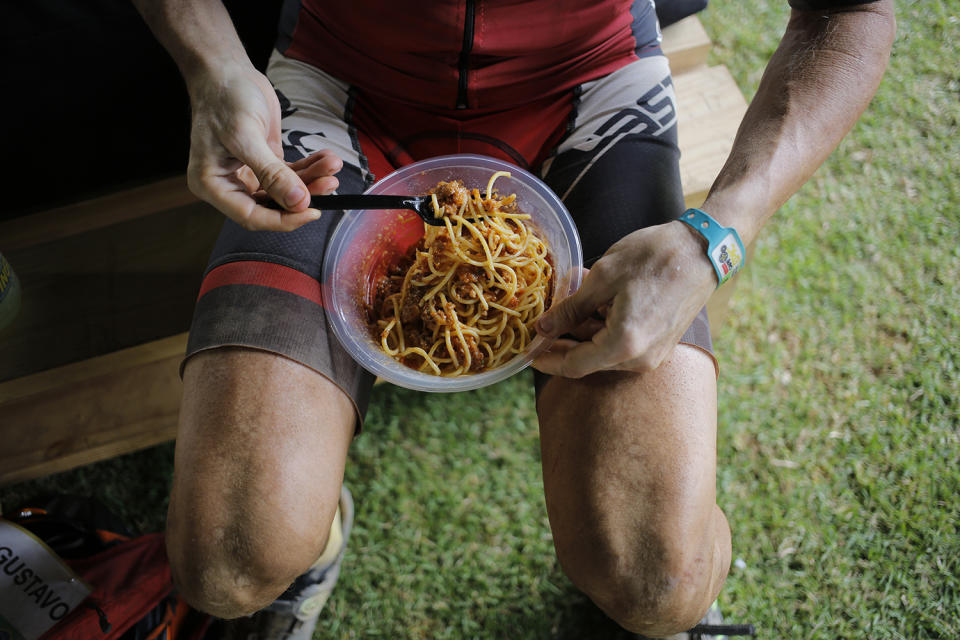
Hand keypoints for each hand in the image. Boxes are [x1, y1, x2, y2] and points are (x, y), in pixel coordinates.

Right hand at [185, 62, 341, 230]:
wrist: (227, 71)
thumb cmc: (224, 98)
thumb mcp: (246, 136)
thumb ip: (272, 173)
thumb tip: (298, 202)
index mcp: (212, 185)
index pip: (251, 216)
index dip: (283, 219)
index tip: (311, 211)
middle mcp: (230, 185)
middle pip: (273, 206)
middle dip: (304, 197)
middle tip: (330, 184)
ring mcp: (249, 175)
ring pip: (286, 191)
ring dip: (312, 180)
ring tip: (332, 166)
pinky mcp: (265, 163)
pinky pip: (291, 174)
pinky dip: (310, 168)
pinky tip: (326, 159)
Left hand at [533, 220, 715, 377]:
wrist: (704, 249)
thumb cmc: (654, 257)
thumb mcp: (603, 278)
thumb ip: (570, 309)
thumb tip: (543, 328)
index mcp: (623, 345)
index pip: (573, 366)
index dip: (546, 360)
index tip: (527, 352)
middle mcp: (640, 359)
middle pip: (588, 359)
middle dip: (563, 340)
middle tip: (542, 320)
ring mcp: (654, 353)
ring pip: (604, 349)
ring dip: (584, 327)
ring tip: (571, 294)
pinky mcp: (661, 343)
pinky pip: (623, 342)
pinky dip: (604, 324)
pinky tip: (595, 299)